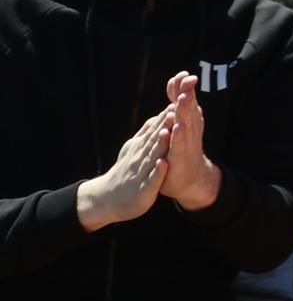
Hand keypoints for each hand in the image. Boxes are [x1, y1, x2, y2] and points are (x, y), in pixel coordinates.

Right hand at [76, 106, 174, 232]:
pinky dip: (157, 172)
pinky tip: (164, 163)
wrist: (107, 199)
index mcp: (140, 148)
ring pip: (152, 157)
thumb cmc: (125, 173)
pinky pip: (151, 180)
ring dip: (160, 145)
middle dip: (165, 125)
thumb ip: (145, 135)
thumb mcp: (134, 150)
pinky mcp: (143, 189)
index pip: (154, 129)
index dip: (165, 116)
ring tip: (168, 131)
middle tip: (176, 109)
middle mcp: (139, 158)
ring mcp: (141, 173)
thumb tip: (156, 117)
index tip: (177, 101)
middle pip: (153, 139)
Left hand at [158, 73, 222, 211]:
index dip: (182, 87)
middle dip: (188, 93)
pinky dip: (179, 135)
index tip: (183, 74)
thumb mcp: (180, 121)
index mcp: (188, 118)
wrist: (191, 178)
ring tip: (184, 98)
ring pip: (185, 123)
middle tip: (189, 80)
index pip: (183, 99)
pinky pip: (179, 144)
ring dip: (185, 111)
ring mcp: (186, 142)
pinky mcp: (180, 157)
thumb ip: (177, 101)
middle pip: (188, 108)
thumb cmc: (182, 147)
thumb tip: (175, 79)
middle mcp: (190, 127)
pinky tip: (177, 127)